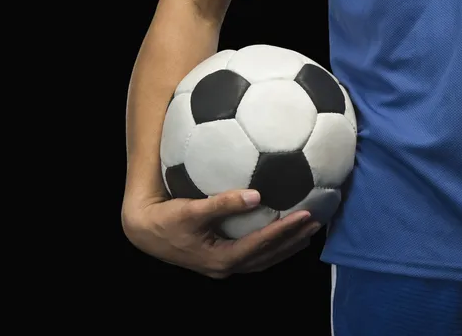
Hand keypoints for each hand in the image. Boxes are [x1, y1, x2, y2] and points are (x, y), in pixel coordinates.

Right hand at [122, 189, 320, 278]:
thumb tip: (256, 195)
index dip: (285, 231)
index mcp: (222, 258)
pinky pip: (254, 254)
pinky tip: (280, 233)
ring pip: (263, 259)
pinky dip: (271, 245)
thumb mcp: (192, 211)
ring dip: (286, 245)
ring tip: (307, 231)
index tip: (306, 215)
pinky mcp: (221, 259)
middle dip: (293, 240)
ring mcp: (224, 265)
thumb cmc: (166, 220)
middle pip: (268, 255)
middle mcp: (226, 266)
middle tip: (316, 222)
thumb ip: (223, 204)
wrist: (145, 232)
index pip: (262, 245)